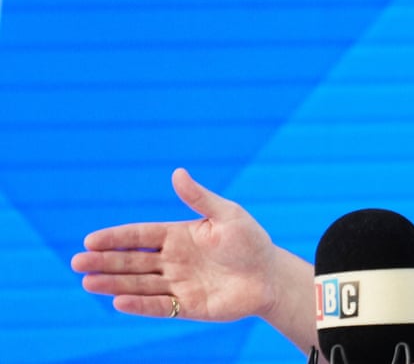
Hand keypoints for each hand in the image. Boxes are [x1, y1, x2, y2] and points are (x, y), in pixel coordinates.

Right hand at [72, 168, 279, 321]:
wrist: (270, 275)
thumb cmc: (251, 241)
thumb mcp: (227, 215)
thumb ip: (200, 198)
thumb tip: (177, 172)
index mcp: (178, 236)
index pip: (140, 236)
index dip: (116, 238)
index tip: (90, 240)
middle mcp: (173, 260)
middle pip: (132, 261)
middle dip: (104, 262)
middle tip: (76, 262)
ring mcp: (178, 284)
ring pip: (139, 284)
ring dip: (113, 283)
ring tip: (87, 281)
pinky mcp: (187, 306)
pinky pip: (159, 306)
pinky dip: (139, 305)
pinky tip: (118, 301)